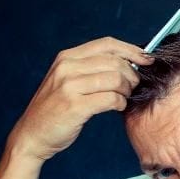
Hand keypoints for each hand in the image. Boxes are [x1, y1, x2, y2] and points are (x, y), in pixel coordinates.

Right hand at [10, 37, 153, 159]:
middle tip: (133, 87)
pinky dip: (120, 103)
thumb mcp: (68, 80)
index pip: (107, 44)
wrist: (32, 134)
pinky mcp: (75, 106)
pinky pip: (111, 99)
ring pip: (116, 79)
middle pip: (115, 62)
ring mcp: (69, 86)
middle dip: (132, 75)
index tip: (147, 59)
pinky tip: (117, 107)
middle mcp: (67, 67)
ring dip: (127, 90)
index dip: (131, 50)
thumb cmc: (56, 109)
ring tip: (123, 98)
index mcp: (67, 57)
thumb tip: (128, 63)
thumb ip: (91, 69)